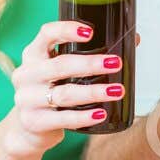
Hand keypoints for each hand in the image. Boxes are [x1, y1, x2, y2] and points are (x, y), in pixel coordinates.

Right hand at [4, 20, 123, 154]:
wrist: (28, 129)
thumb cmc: (51, 90)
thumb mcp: (61, 71)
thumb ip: (88, 55)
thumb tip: (132, 39)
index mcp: (33, 54)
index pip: (46, 34)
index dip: (66, 30)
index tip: (90, 31)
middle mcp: (26, 74)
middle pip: (59, 66)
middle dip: (90, 64)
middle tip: (116, 63)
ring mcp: (27, 99)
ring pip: (64, 94)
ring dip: (93, 92)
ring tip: (117, 91)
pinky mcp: (34, 122)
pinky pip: (62, 118)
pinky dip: (84, 117)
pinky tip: (101, 114)